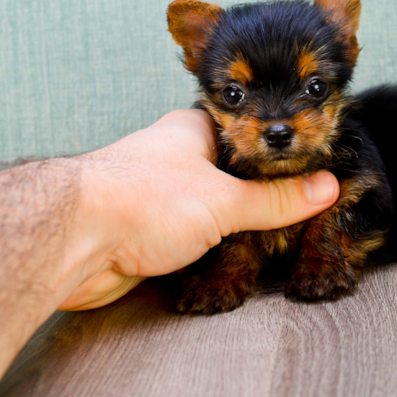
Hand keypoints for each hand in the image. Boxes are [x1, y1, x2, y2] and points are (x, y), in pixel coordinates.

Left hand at [59, 110, 339, 309]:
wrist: (71, 243)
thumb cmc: (138, 200)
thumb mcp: (224, 200)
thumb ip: (275, 199)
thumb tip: (325, 188)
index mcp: (192, 130)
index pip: (248, 133)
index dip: (279, 152)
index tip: (312, 172)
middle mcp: (173, 158)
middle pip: (229, 175)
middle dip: (257, 197)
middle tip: (297, 217)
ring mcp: (156, 197)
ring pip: (207, 210)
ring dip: (231, 229)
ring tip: (272, 246)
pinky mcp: (143, 234)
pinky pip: (187, 242)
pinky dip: (207, 253)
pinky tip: (230, 266)